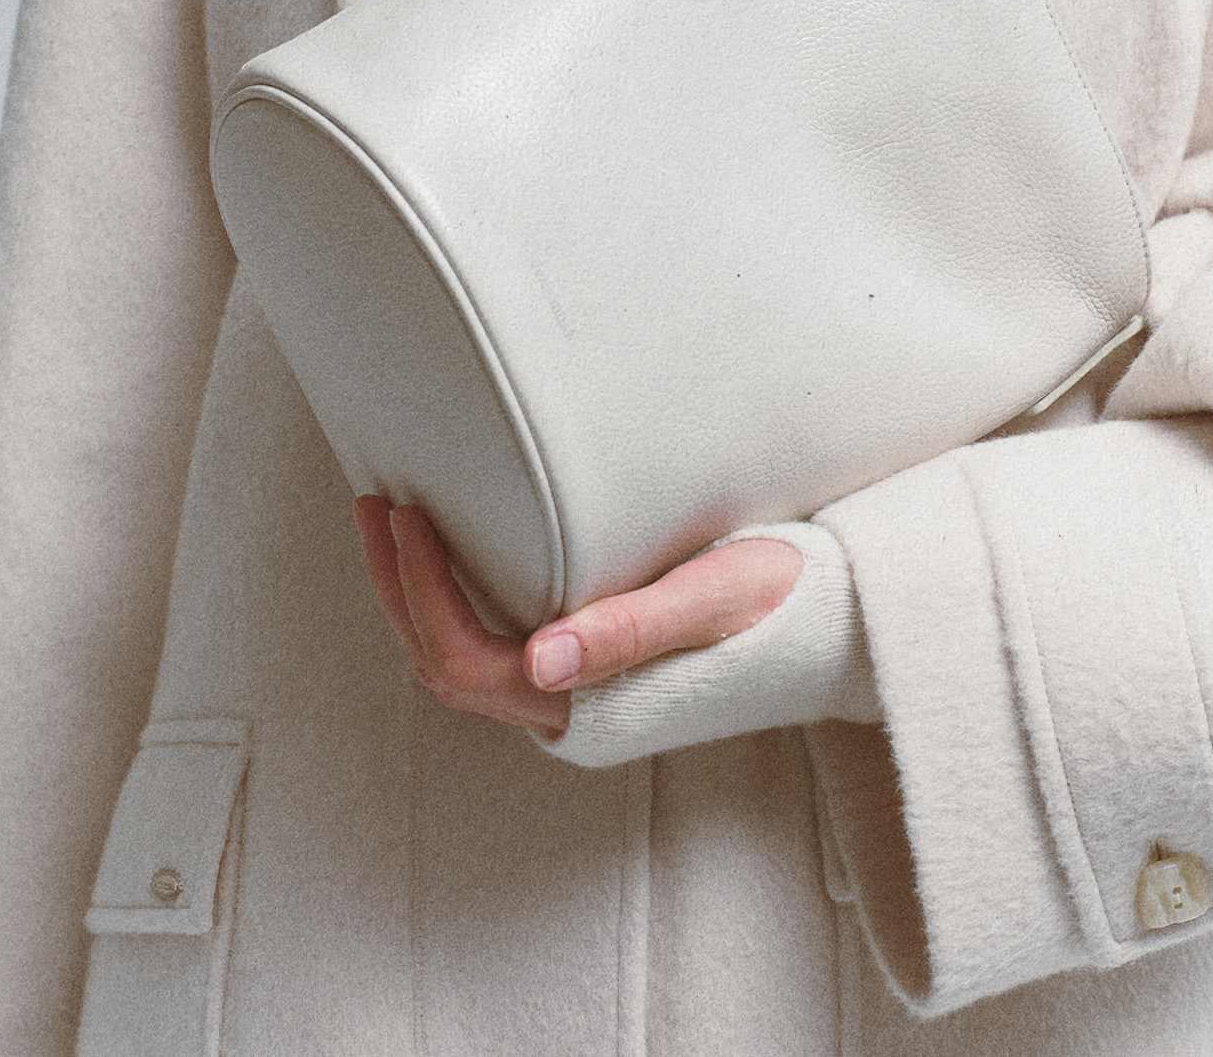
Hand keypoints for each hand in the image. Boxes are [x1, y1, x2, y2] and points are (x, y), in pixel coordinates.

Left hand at [354, 497, 802, 739]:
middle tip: (374, 503)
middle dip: (398, 589)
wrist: (838, 622)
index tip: (406, 512)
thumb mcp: (712, 601)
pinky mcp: (590, 667)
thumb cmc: (783, 603)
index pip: (466, 661)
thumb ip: (630, 631)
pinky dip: (456, 596)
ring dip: (418, 595)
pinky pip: (494, 642)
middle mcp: (572, 709)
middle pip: (446, 666)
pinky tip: (455, 546)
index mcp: (591, 704)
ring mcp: (578, 692)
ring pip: (463, 659)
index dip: (422, 590)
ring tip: (395, 520)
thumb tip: (537, 662)